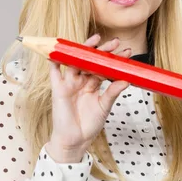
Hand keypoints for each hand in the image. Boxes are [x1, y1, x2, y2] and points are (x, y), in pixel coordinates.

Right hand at [45, 33, 130, 162]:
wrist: (75, 141)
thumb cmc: (89, 125)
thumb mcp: (104, 107)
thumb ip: (112, 92)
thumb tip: (126, 80)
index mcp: (93, 84)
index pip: (104, 67)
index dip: (114, 59)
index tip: (127, 51)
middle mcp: (81, 81)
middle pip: (91, 61)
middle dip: (103, 50)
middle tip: (115, 42)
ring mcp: (70, 83)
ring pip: (76, 62)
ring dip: (83, 49)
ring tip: (95, 39)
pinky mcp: (58, 89)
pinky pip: (54, 73)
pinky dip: (54, 62)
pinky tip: (57, 51)